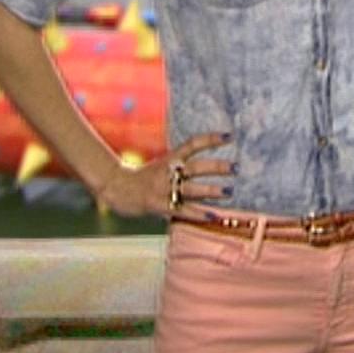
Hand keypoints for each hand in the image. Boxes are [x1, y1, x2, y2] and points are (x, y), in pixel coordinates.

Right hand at [94, 132, 232, 217]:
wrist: (117, 188)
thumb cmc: (144, 178)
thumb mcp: (162, 165)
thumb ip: (181, 164)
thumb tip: (206, 164)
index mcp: (169, 159)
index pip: (192, 145)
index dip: (210, 139)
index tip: (230, 136)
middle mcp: (167, 172)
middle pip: (194, 167)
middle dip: (216, 167)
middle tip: (235, 167)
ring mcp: (163, 190)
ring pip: (190, 189)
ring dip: (210, 191)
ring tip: (229, 191)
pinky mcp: (159, 206)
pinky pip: (182, 210)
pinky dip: (198, 214)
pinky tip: (213, 216)